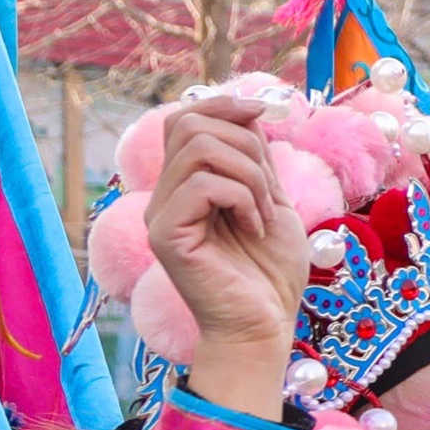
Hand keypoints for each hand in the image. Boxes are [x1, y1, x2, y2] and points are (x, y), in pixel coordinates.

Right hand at [149, 98, 306, 414]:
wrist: (266, 325)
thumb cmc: (270, 272)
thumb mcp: (270, 199)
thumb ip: (253, 157)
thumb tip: (249, 109)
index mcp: (186, 185)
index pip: (186, 118)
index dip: (224, 104)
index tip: (266, 111)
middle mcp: (164, 196)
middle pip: (189, 123)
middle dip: (245, 143)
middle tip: (267, 189)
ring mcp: (159, 214)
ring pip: (199, 148)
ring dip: (249, 174)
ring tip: (262, 213)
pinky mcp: (164, 235)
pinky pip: (203, 184)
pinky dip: (242, 198)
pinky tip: (253, 228)